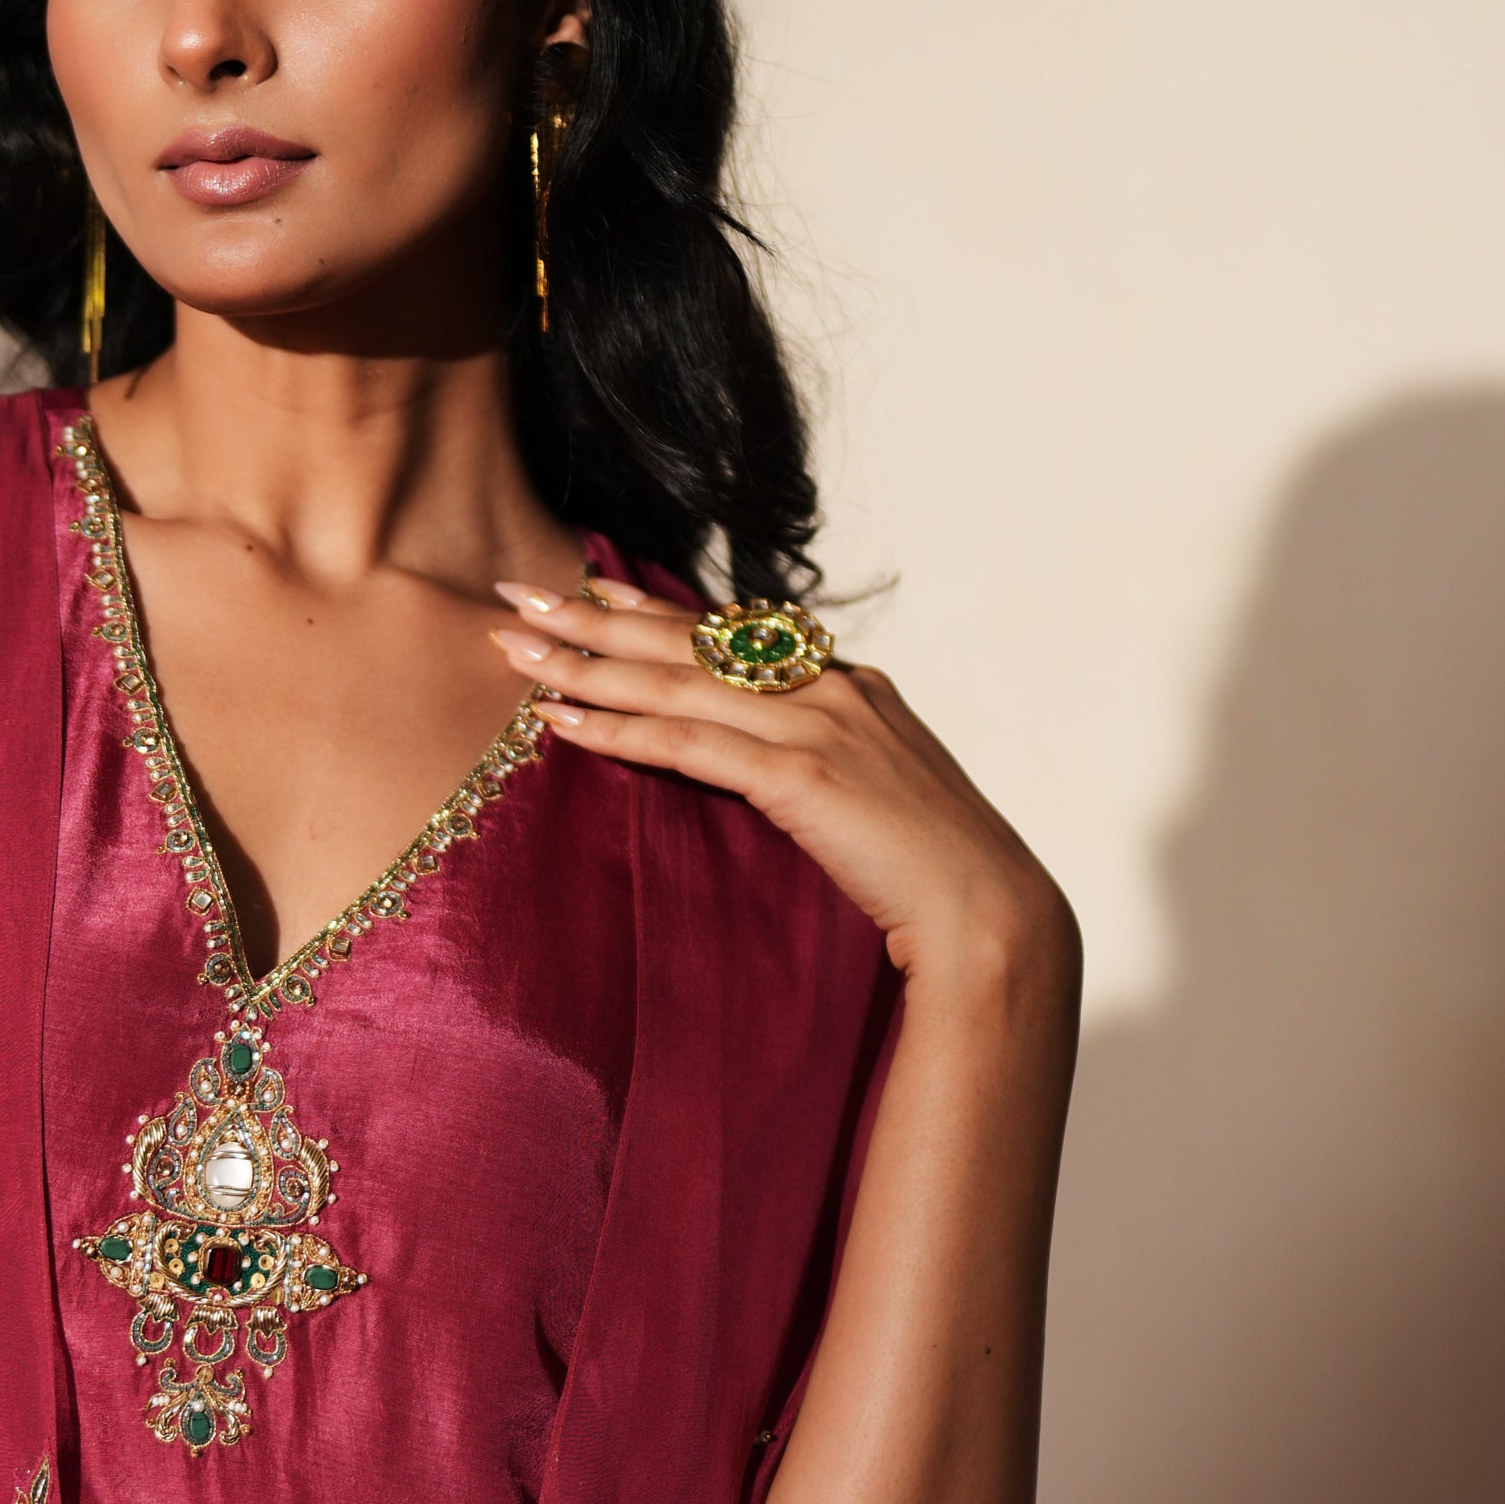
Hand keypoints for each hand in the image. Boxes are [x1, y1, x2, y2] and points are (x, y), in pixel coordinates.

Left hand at [493, 579, 1069, 992]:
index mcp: (851, 685)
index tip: (591, 587)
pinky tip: (560, 720)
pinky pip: (688, 743)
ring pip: (677, 682)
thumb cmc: (931, 876)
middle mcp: (831, 688)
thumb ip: (820, 767)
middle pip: (691, 641)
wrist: (989, 916)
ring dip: (587, 662)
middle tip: (520, 594)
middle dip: (596, 616)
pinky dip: (620, 729)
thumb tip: (763, 771)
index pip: (734, 634)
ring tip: (515, 647)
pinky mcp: (801, 775)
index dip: (656, 610)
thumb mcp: (874, 799)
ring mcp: (818, 725)